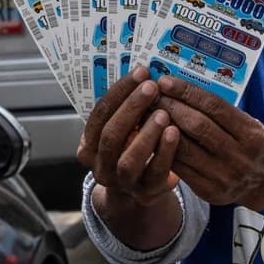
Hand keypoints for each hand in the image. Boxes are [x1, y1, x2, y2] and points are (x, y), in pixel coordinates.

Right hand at [78, 66, 180, 208]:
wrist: (138, 190)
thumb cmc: (132, 149)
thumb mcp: (122, 131)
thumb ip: (126, 110)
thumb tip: (145, 73)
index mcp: (89, 146)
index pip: (99, 115)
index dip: (119, 93)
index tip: (140, 72)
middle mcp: (100, 165)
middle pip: (110, 136)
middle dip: (131, 108)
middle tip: (151, 87)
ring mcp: (121, 182)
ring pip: (128, 160)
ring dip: (146, 134)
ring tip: (163, 113)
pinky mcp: (145, 191)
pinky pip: (154, 173)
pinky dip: (165, 152)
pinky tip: (175, 133)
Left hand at [151, 76, 263, 211]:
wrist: (263, 183)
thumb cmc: (248, 145)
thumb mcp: (248, 125)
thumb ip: (222, 111)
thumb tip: (183, 87)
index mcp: (251, 134)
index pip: (215, 106)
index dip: (187, 92)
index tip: (165, 81)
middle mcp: (240, 156)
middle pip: (198, 126)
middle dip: (170, 107)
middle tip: (151, 94)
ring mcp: (224, 176)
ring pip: (185, 148)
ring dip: (161, 129)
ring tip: (146, 113)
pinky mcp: (209, 191)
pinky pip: (180, 168)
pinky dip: (163, 150)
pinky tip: (151, 137)